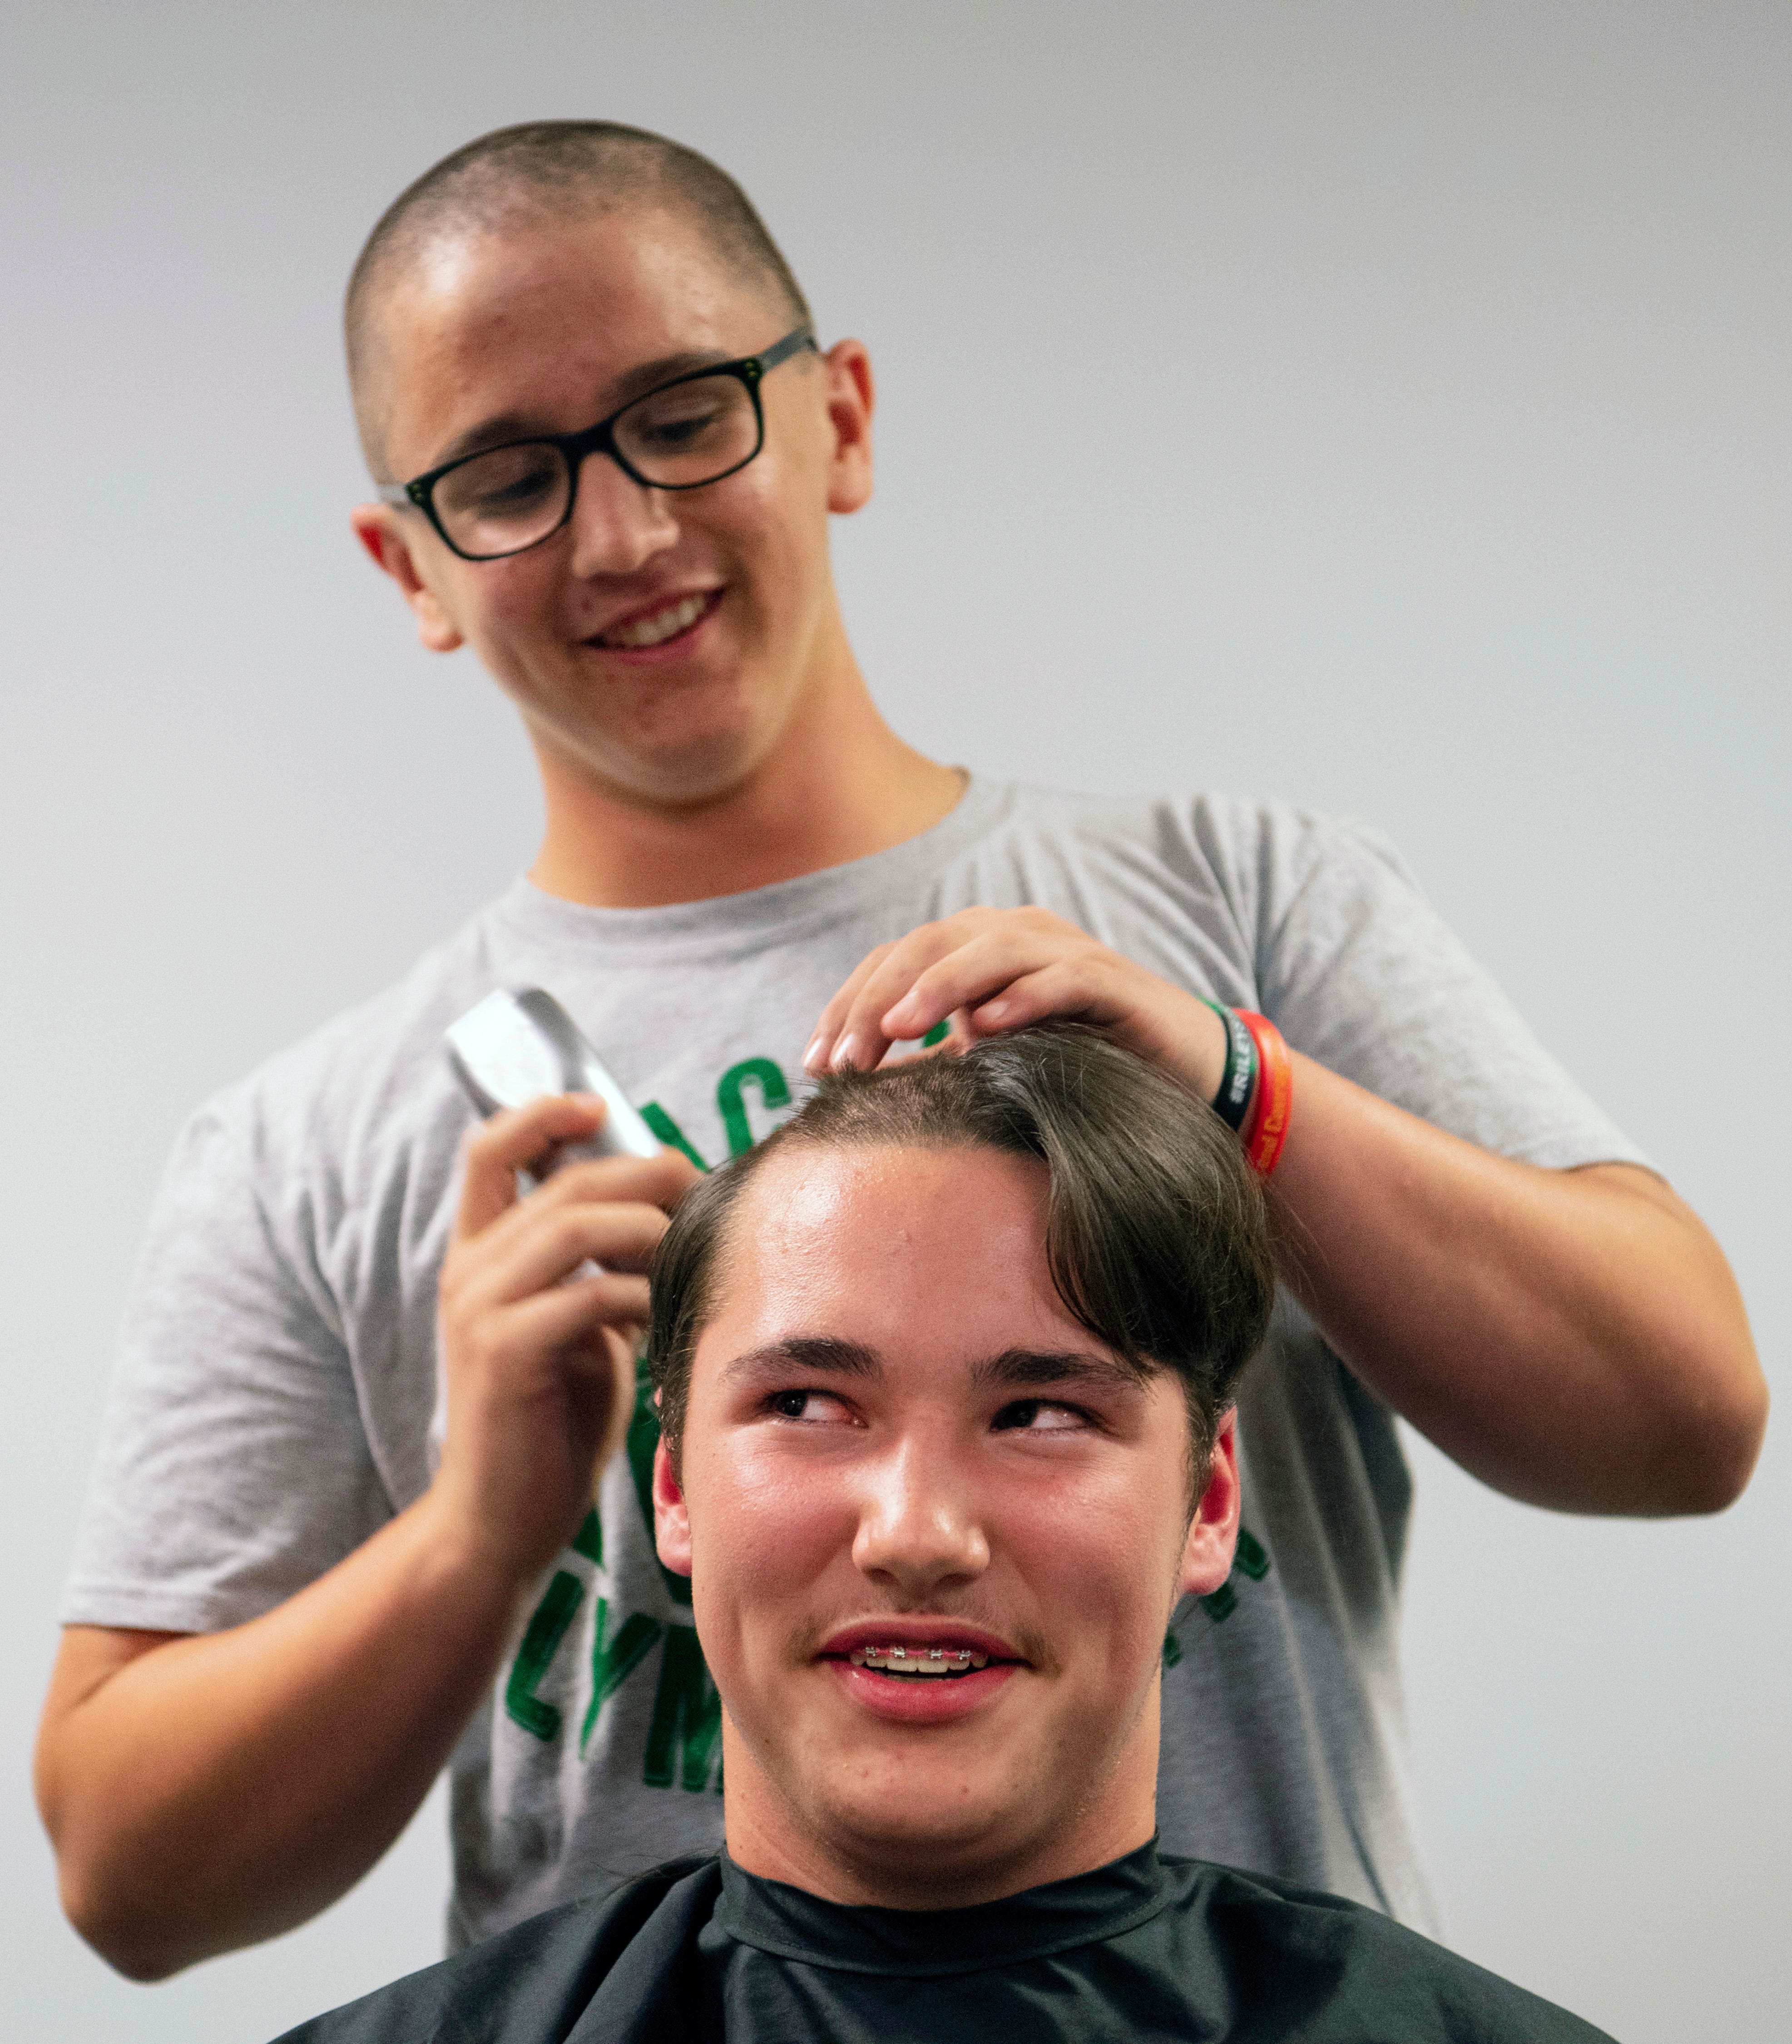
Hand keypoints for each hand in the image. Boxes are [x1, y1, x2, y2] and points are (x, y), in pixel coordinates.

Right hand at [430, 1094, 699, 1586]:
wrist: (501, 1518)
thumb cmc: (552, 1420)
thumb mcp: (577, 1324)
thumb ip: (597, 1266)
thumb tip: (664, 1210)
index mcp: (479, 1255)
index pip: (490, 1149)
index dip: (544, 1114)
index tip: (599, 1107)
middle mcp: (469, 1271)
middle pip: (563, 1181)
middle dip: (644, 1174)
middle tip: (699, 1189)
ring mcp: (480, 1310)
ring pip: (575, 1225)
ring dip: (648, 1228)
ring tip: (686, 1251)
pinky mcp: (504, 1353)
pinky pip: (588, 1295)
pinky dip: (640, 1294)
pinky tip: (664, 1313)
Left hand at [802, 906, 1229, 1098]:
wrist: (1186, 1072)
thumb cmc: (1079, 1062)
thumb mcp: (992, 1061)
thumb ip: (936, 1062)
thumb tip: (860, 1086)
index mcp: (979, 947)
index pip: (898, 960)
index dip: (851, 1004)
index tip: (816, 1063)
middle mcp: (1017, 935)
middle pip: (931, 944)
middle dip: (880, 998)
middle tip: (846, 1057)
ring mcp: (1066, 952)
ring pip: (990, 949)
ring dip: (940, 987)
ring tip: (901, 1029)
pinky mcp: (1111, 981)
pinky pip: (1062, 978)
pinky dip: (1023, 997)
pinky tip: (987, 1029)